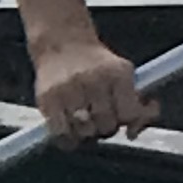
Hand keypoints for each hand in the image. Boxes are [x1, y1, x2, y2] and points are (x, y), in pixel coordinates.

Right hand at [31, 33, 155, 147]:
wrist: (63, 43)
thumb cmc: (99, 65)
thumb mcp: (124, 72)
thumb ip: (135, 102)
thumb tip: (133, 134)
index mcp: (117, 75)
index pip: (129, 114)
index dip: (130, 123)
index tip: (126, 123)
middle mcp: (93, 82)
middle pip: (106, 126)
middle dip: (108, 129)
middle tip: (103, 122)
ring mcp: (68, 91)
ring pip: (85, 132)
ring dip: (88, 134)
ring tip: (87, 124)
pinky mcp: (47, 99)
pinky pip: (60, 133)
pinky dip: (68, 138)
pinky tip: (71, 132)